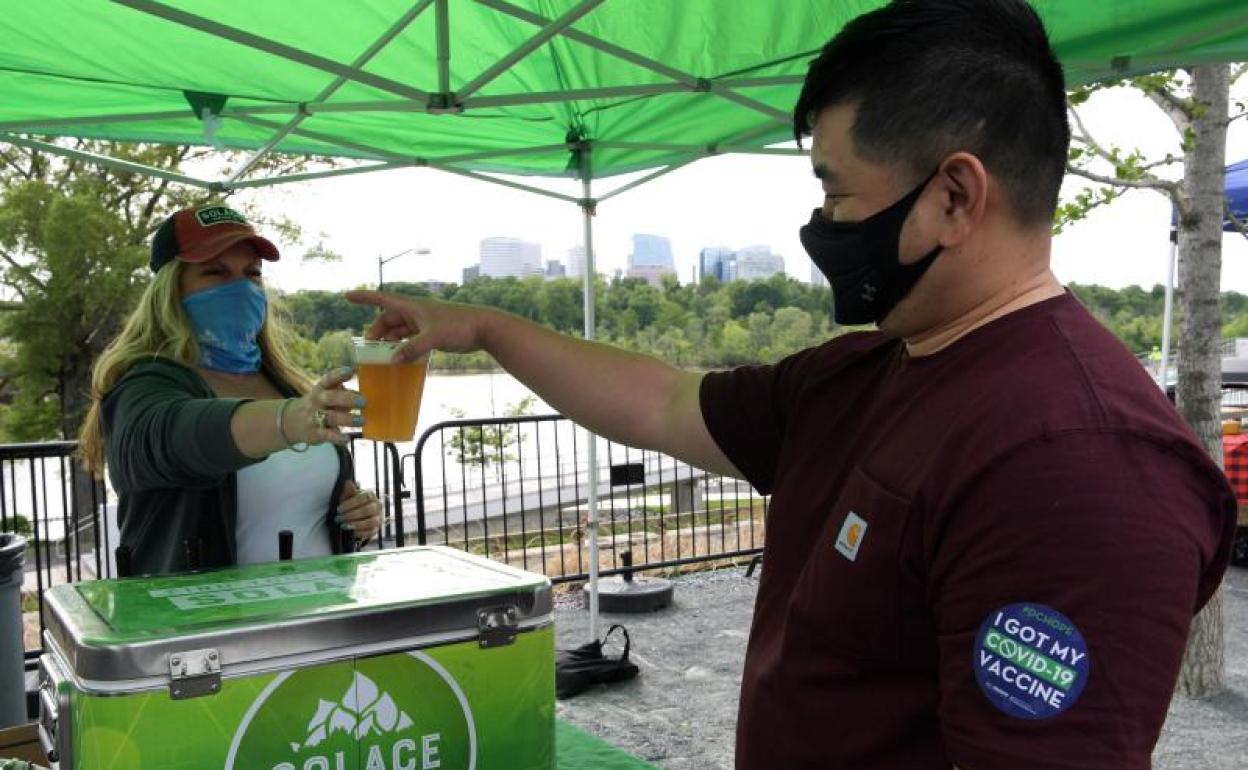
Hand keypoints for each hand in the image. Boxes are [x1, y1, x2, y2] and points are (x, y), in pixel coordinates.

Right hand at [282, 366, 364, 445]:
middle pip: (330, 398)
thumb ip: (340, 389)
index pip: (328, 380)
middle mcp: (316, 402)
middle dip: (347, 399)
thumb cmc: (316, 405)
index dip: (338, 375)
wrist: (289, 422)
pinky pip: (326, 435)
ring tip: (362, 421)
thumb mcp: (323, 394)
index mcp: (320, 389)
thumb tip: (359, 385)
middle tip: (364, 402)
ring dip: (347, 419)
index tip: (350, 371)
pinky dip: (337, 437)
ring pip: (331, 417)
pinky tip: (346, 438)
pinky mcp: (314, 433)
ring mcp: (314, 417)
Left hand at [336, 480, 381, 542]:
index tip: (339, 509)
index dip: (350, 504)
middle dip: (351, 515)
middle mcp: (377, 506)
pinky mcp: (376, 529)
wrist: (356, 516)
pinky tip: (351, 532)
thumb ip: (348, 491)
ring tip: (344, 526)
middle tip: (339, 519)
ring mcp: (379, 518)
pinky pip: (371, 532)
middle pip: (368, 510)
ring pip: (371, 522)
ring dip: (356, 524)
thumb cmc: (351, 504)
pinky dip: (360, 533)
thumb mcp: (347, 496)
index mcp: (370, 495)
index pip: (364, 498)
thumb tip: (347, 483)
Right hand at [345, 290, 493, 363]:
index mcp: (413, 306)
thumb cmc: (460, 326)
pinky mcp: (433, 333)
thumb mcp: (434, 337)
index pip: (382, 299)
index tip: (346, 296)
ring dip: (390, 341)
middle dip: (376, 332)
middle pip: (388, 320)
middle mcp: (416, 312)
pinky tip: (400, 359)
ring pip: (399, 331)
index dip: (364, 297)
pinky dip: (403, 347)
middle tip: (369, 349)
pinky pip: (411, 339)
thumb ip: (412, 349)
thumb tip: (392, 360)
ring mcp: (424, 323)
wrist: (485, 328)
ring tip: (381, 356)